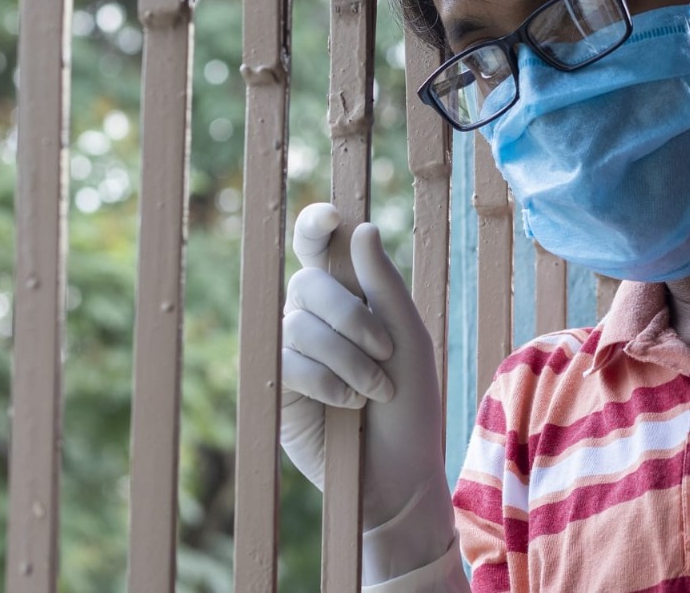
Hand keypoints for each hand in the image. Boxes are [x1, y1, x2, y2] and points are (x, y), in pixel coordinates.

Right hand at [279, 202, 447, 532]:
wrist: (400, 471)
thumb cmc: (412, 402)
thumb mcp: (409, 337)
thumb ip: (384, 285)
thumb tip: (361, 228)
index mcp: (350, 294)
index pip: (320, 248)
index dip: (316, 226)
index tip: (329, 218)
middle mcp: (315, 316)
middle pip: (307, 282)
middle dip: (352, 317)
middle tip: (385, 351)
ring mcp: (292, 351)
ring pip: (299, 325)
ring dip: (348, 359)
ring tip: (375, 391)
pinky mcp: (277, 388)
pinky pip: (289, 364)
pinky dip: (329, 384)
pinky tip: (348, 407)